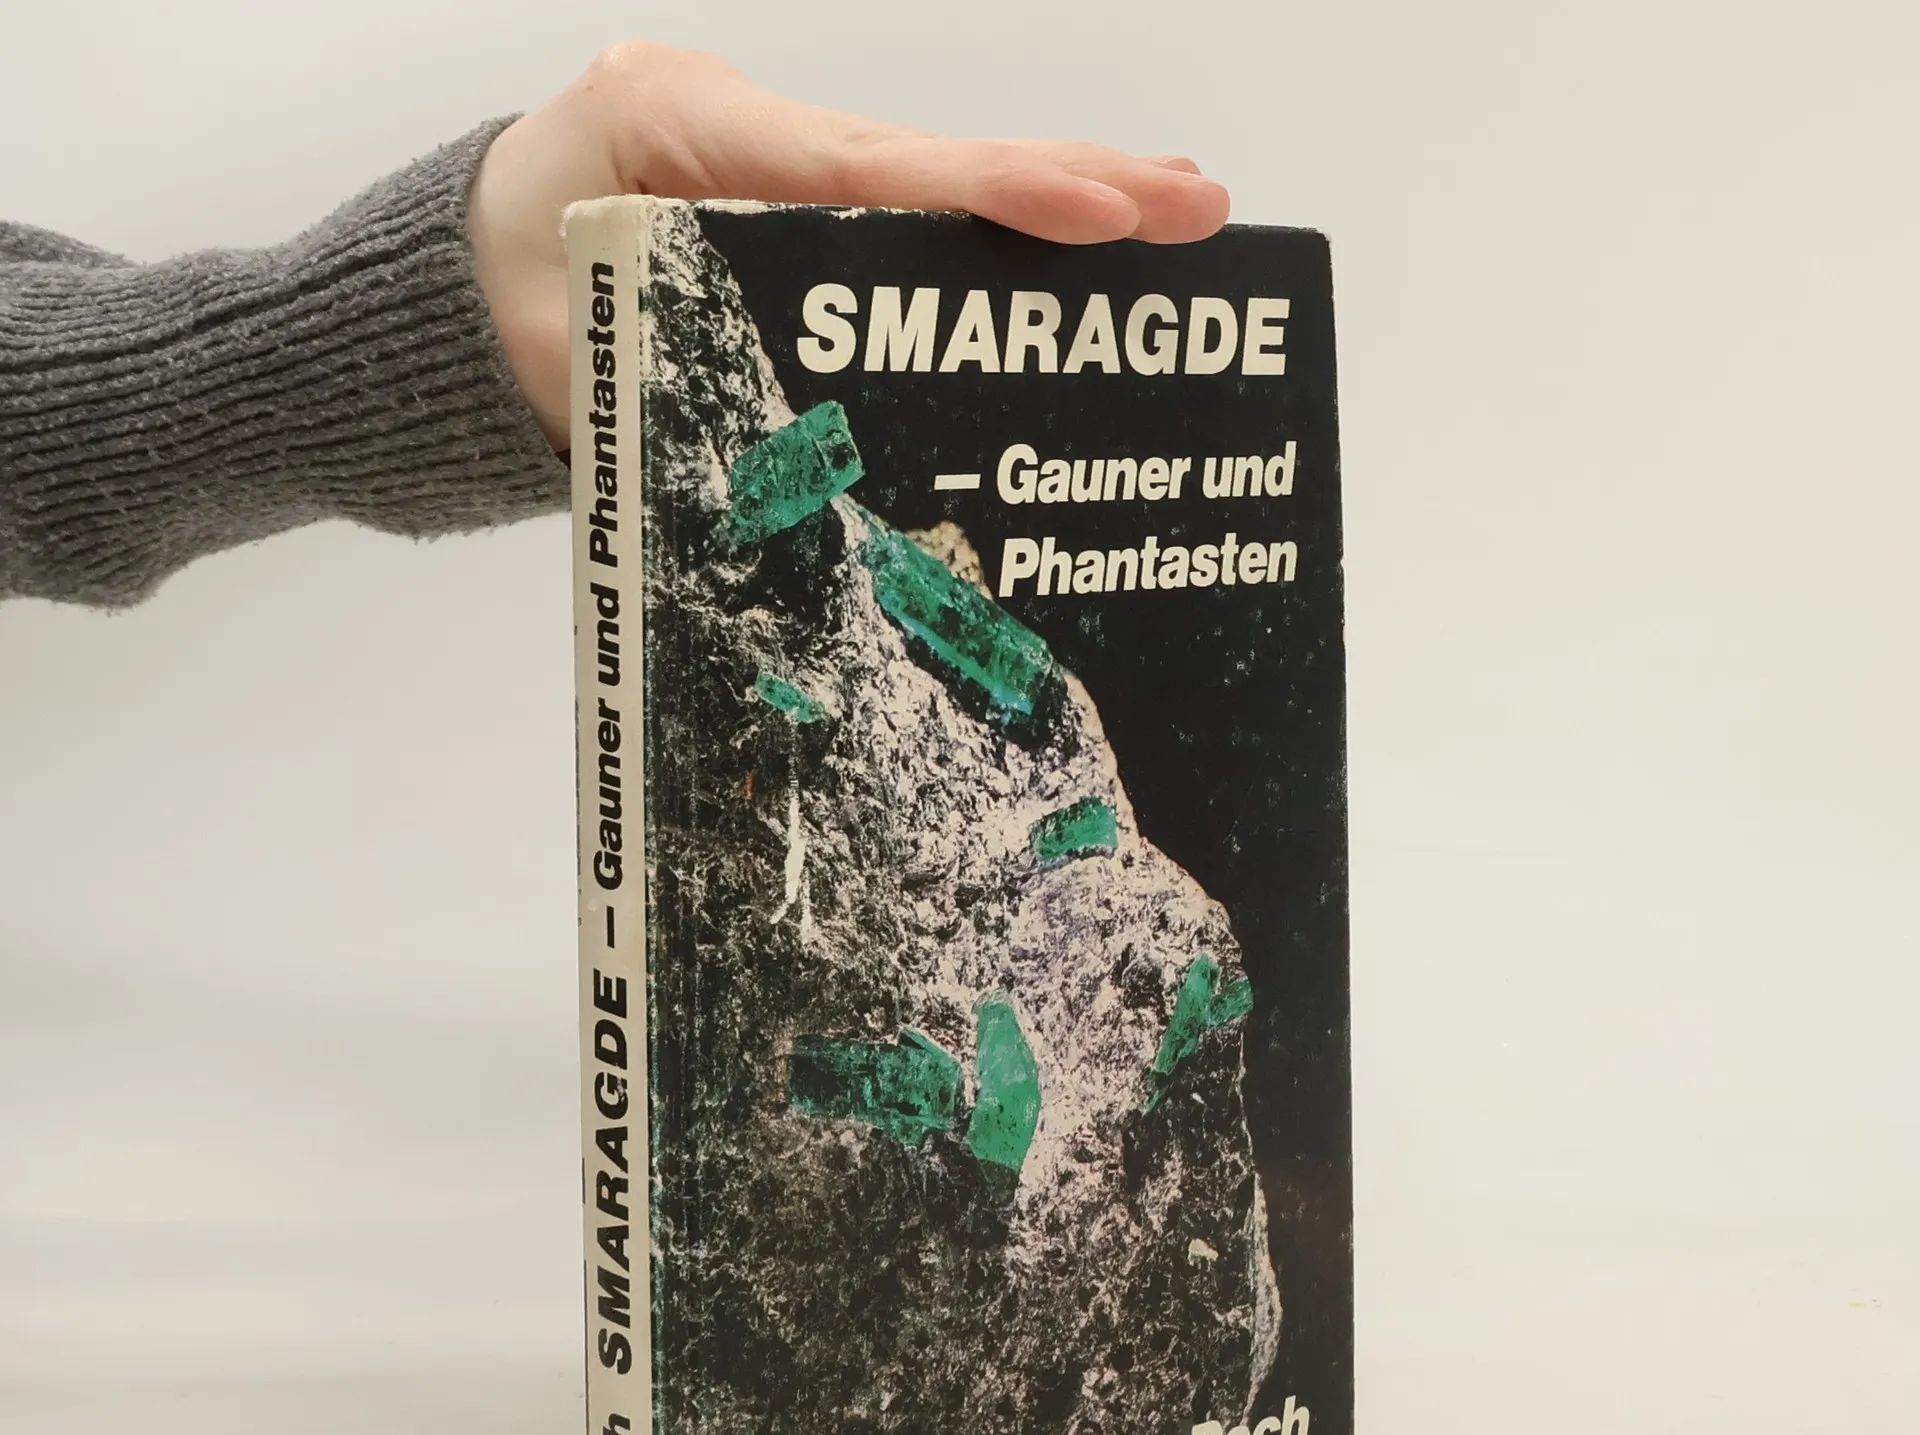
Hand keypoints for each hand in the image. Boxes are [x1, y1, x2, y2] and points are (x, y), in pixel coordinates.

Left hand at [467, 41, 1231, 448]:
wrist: (452, 291)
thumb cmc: (505, 305)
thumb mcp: (578, 343)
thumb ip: (683, 372)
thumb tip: (813, 452)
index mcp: (685, 133)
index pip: (860, 169)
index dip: (983, 196)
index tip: (1095, 209)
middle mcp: (750, 132)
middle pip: (927, 160)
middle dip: (1070, 181)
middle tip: (1198, 203)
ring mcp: (778, 166)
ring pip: (930, 185)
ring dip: (1054, 204)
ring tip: (1179, 216)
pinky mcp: (794, 216)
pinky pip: (901, 223)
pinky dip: (989, 240)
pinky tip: (1075, 256)